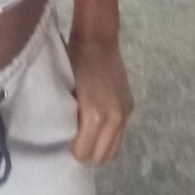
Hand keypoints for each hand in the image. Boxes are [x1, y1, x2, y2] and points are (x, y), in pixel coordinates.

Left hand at [66, 34, 133, 163]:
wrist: (97, 39)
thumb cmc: (73, 61)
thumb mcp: (65, 91)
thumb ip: (70, 118)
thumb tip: (68, 136)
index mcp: (94, 115)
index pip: (84, 152)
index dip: (73, 150)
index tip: (64, 140)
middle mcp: (114, 119)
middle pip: (102, 156)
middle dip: (87, 153)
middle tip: (74, 141)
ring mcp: (124, 113)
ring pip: (114, 148)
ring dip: (100, 147)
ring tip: (86, 136)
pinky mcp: (130, 106)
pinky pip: (120, 133)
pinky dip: (109, 135)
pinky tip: (98, 126)